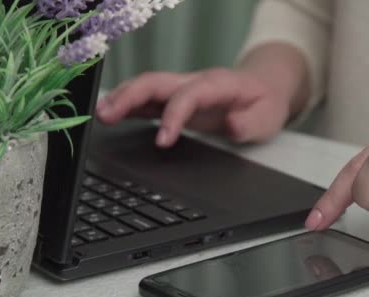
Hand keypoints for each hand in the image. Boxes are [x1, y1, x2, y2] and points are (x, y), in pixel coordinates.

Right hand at [96, 69, 292, 147]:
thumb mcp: (268, 116)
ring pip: (146, 86)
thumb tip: (232, 125)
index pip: (188, 95)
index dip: (173, 116)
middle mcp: (194, 82)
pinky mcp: (176, 99)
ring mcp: (183, 89)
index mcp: (216, 84)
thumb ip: (251, 123)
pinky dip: (128, 104)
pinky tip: (111, 115)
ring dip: (122, 98)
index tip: (163, 141)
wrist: (264, 88)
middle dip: (129, 97)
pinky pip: (148, 98)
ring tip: (100, 115)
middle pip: (156, 82)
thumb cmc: (264, 102)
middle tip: (107, 116)